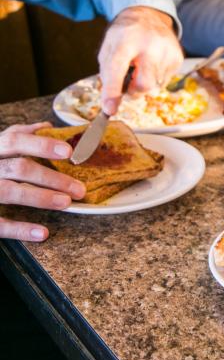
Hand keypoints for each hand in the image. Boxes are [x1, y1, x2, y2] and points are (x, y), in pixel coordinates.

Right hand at [0, 123, 85, 240]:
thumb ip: (18, 136)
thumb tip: (46, 127)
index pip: (14, 140)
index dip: (41, 145)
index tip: (68, 151)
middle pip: (18, 168)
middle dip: (51, 177)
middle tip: (79, 188)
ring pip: (8, 192)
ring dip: (40, 197)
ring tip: (65, 203)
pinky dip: (20, 229)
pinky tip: (43, 233)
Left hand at [98, 6, 182, 114]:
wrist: (148, 17)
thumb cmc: (125, 35)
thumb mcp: (109, 48)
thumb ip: (108, 73)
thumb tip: (112, 102)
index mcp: (126, 40)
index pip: (117, 69)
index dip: (112, 91)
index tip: (109, 109)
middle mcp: (150, 45)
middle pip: (144, 84)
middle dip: (134, 91)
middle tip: (128, 84)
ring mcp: (167, 51)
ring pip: (155, 85)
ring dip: (145, 82)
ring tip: (142, 66)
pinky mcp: (178, 57)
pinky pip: (165, 81)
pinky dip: (156, 77)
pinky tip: (153, 64)